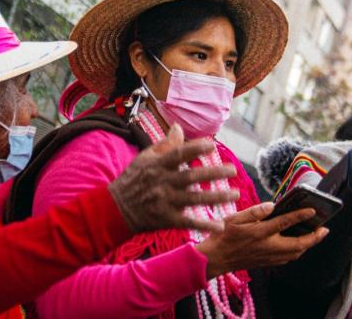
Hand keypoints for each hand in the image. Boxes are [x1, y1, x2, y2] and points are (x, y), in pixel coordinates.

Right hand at [109, 124, 239, 233]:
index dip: (196, 149)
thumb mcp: (145, 158)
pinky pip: (188, 222)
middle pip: (191, 177)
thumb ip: (165, 144)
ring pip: (195, 199)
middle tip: (233, 170)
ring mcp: (165, 202)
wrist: (116, 208)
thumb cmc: (133, 179)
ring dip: (216, 197)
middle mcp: (163, 182)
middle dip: (214, 173)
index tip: (212, 146)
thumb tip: (179, 127)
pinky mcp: (166, 219)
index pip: (179, 154)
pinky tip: (220, 225)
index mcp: (158, 165)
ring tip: (235, 194)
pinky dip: (204, 224)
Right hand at [195, 203, 328, 277]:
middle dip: (314, 237)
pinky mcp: (266, 262)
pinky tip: (298, 245)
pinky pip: (288, 259)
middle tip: (325, 229)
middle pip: (298, 243)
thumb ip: (254, 211)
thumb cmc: (223, 235)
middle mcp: (267, 246)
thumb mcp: (234, 218)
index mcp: (259, 232)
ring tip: (315, 236)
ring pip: (295, 253)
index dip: (300, 215)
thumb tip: (272, 205)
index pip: (284, 222)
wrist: (215, 258)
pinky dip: (298, 252)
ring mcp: (268, 256)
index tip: (313, 210)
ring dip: (308, 245)